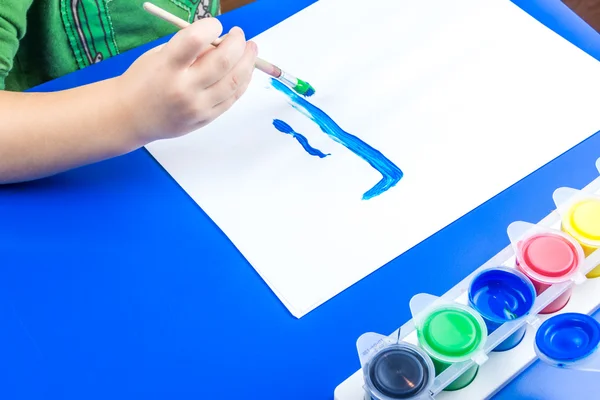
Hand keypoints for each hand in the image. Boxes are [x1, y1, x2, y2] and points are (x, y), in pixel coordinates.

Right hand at [119, 18, 257, 144]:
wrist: (130, 116)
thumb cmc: (144, 81)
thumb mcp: (158, 56)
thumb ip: (189, 50)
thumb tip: (221, 42)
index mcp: (166, 66)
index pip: (196, 39)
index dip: (211, 27)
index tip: (216, 25)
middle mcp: (183, 88)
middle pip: (222, 62)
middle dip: (237, 43)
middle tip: (239, 35)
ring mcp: (196, 106)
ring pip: (234, 82)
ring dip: (248, 62)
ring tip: (250, 50)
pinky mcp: (205, 119)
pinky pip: (232, 98)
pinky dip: (243, 82)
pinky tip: (245, 70)